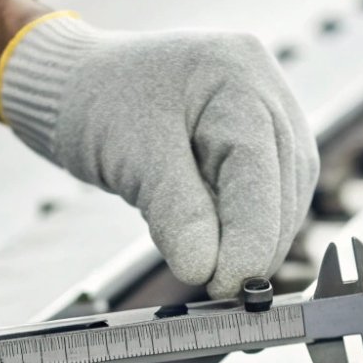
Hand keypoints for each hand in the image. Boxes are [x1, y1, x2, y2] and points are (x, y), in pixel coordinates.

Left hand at [0, 17, 318, 297]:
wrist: (79, 87)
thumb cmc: (97, 104)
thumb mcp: (131, 157)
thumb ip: (175, 212)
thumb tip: (207, 270)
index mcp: (235, 72)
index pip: (257, 166)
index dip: (250, 232)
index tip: (229, 283)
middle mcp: (264, 87)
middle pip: (283, 182)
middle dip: (257, 243)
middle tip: (220, 290)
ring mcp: (268, 112)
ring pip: (283, 194)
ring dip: (256, 240)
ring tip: (215, 272)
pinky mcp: (259, 141)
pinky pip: (268, 193)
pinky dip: (246, 227)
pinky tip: (219, 248)